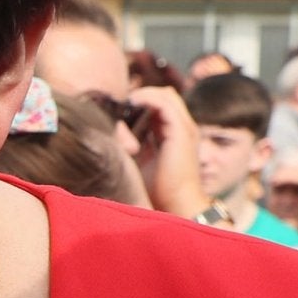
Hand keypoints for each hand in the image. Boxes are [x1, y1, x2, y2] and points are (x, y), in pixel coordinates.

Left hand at [128, 86, 205, 218]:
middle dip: (142, 94)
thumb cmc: (157, 188)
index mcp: (174, 133)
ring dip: (143, 94)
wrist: (176, 203)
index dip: (142, 100)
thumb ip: (133, 143)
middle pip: (165, 95)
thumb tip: (113, 133)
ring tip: (124, 100)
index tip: (120, 104)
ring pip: (166, 95)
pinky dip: (148, 98)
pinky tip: (132, 102)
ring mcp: (184, 128)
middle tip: (120, 100)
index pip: (161, 105)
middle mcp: (182, 127)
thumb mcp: (141, 159)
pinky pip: (165, 104)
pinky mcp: (181, 131)